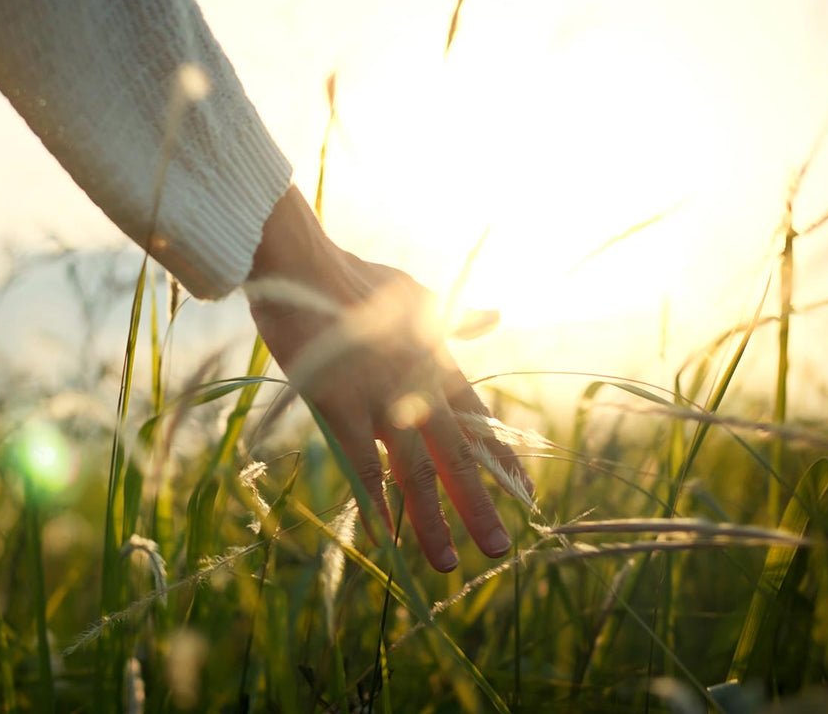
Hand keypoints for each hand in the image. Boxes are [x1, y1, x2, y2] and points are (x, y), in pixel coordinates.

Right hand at [245, 186, 532, 571]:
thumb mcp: (416, 296)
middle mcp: (418, 387)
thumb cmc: (354, 278)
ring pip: (415, 471)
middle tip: (499, 549)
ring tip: (448, 562)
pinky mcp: (340, 407)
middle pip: (456, 457)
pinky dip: (376, 504)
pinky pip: (362, 467)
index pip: (480, 421)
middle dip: (479, 504)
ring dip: (432, 520)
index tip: (525, 493)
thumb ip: (455, 316)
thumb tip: (496, 315)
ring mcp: (381, 400)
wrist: (302, 266)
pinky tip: (385, 539)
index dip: (500, 459)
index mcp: (438, 362)